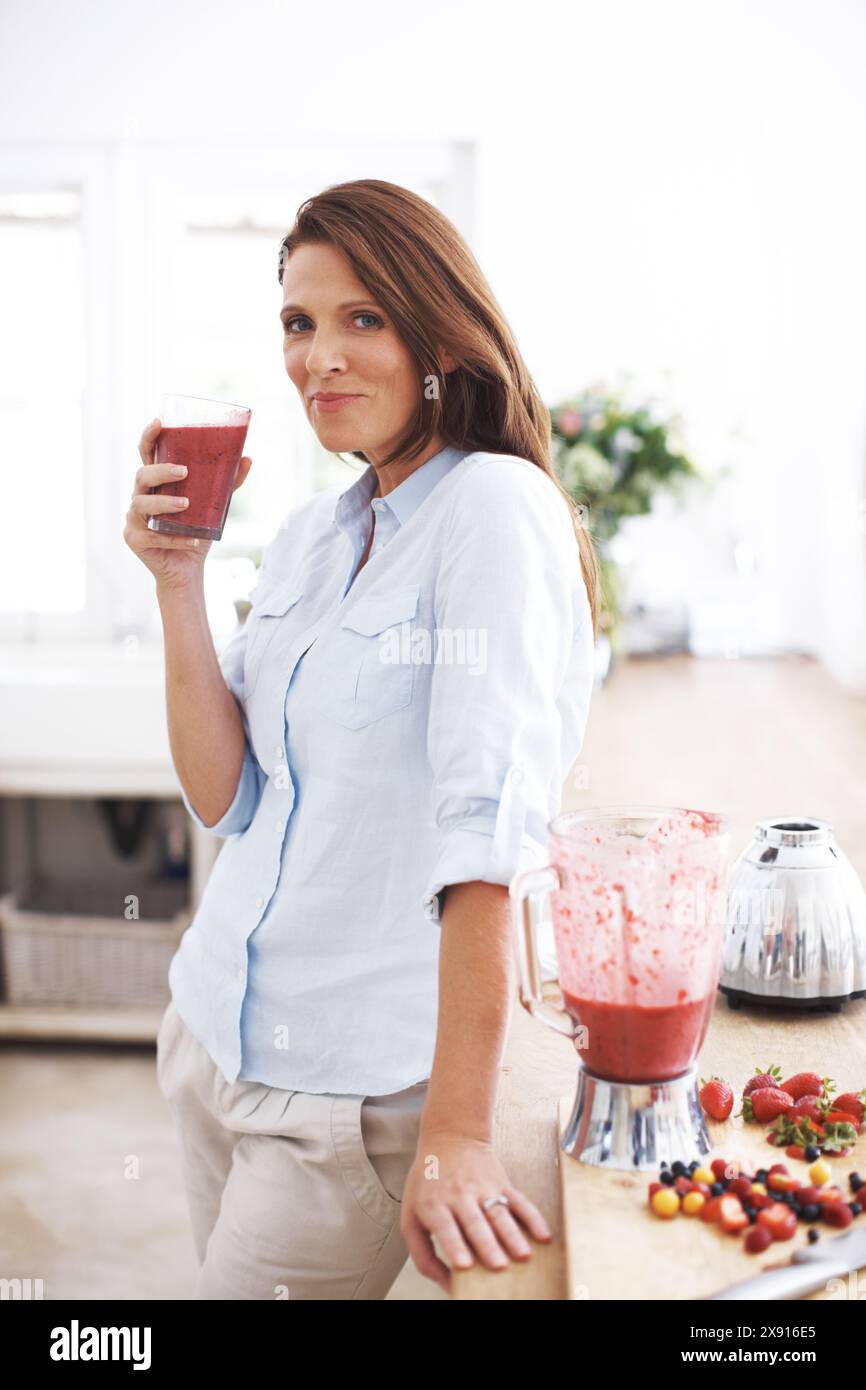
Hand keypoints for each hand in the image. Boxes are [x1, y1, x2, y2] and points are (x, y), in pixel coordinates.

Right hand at [123, 418, 252, 589]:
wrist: (187, 569)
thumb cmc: (195, 531)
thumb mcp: (214, 506)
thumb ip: (227, 484)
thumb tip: (248, 459)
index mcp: (156, 483)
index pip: (147, 454)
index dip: (149, 437)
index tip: (158, 422)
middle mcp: (140, 496)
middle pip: (141, 475)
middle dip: (161, 471)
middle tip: (184, 471)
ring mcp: (134, 518)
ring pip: (142, 504)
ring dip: (164, 502)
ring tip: (186, 505)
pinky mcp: (134, 539)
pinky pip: (153, 536)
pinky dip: (176, 538)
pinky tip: (194, 540)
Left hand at [400, 1131, 551, 1293]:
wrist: (450, 1138)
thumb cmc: (427, 1183)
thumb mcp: (411, 1215)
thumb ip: (422, 1254)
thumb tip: (445, 1287)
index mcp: (434, 1205)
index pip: (446, 1228)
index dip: (455, 1245)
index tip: (464, 1265)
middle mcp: (460, 1196)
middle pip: (476, 1224)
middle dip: (488, 1245)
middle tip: (499, 1266)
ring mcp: (483, 1188)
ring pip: (499, 1214)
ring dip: (512, 1235)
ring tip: (523, 1255)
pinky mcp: (502, 1184)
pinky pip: (520, 1201)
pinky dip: (533, 1218)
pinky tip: (543, 1235)